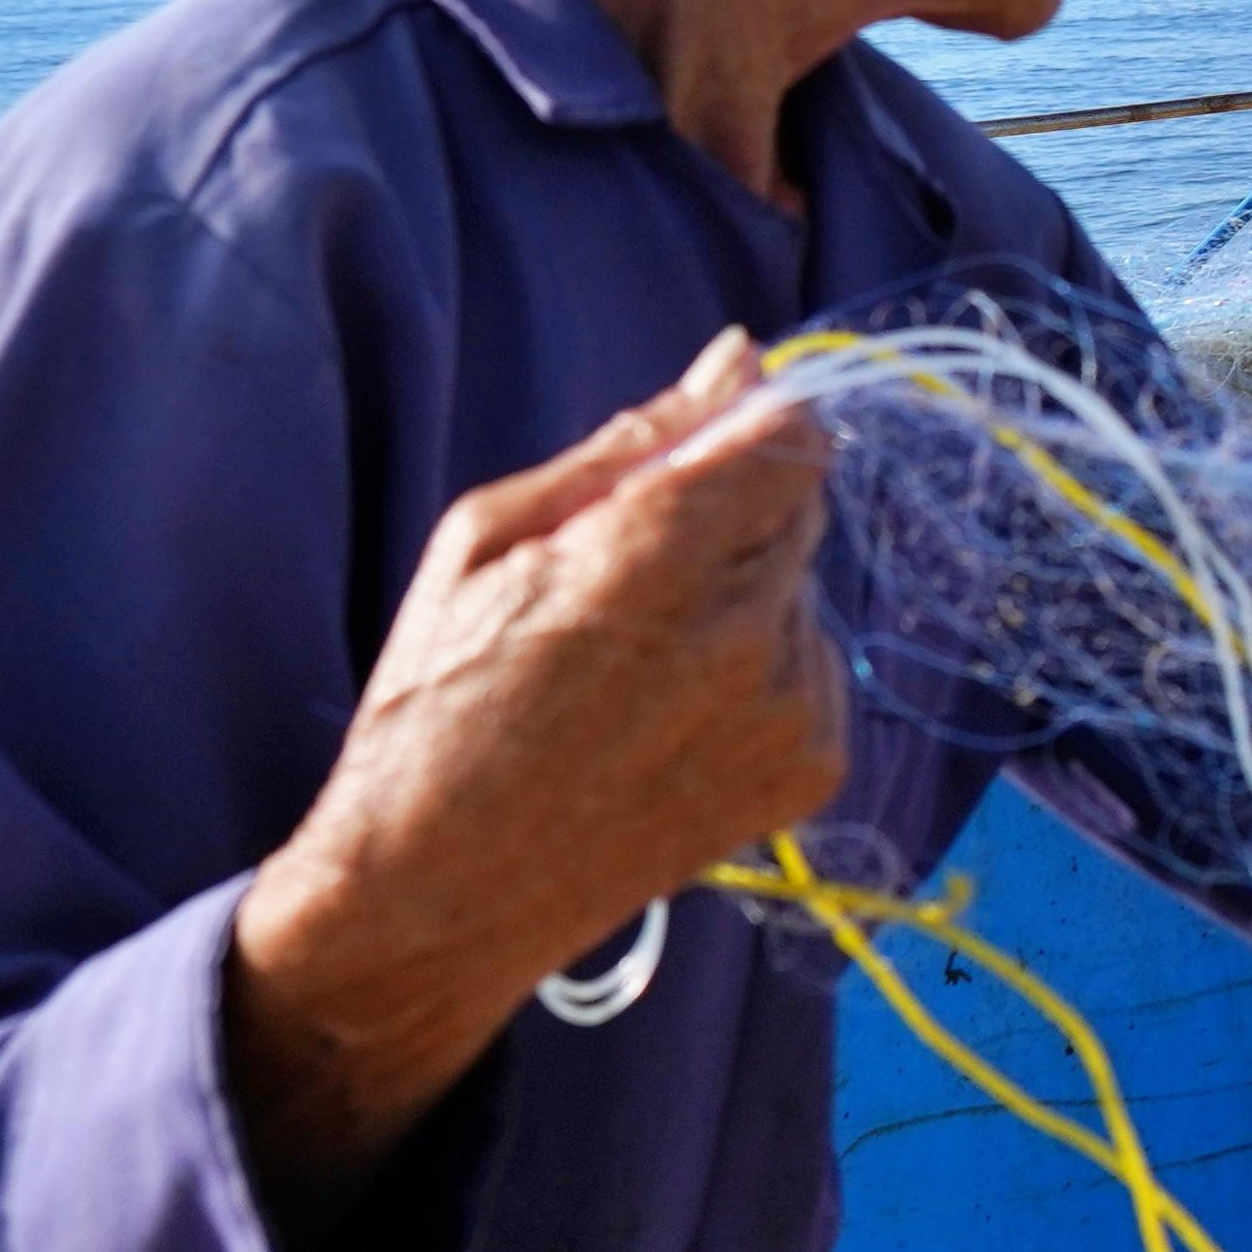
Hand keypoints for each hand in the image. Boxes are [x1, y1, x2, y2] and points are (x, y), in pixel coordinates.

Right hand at [232, 331, 848, 1217]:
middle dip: (732, 510)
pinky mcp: (812, 767)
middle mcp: (744, 633)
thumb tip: (739, 357)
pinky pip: (815, 662)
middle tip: (627, 579)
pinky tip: (670, 714)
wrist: (439, 894)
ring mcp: (788, 709)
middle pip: (801, 501)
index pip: (790, 435)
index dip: (750, 427)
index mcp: (653, 560)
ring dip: (746, 590)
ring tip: (637, 664)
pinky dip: (762, 666)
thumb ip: (633, 442)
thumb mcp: (490, 538)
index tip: (702, 451)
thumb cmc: (436, 704)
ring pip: (806, 582)